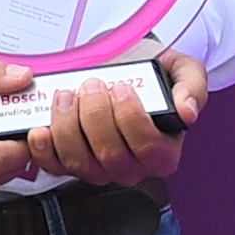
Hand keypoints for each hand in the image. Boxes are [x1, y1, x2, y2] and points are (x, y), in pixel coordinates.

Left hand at [21, 51, 207, 186]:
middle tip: (91, 84)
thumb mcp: (180, 70)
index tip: (122, 87)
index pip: (149, 151)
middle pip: (112, 157)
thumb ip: (192, 87)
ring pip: (81, 163)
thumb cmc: (149, 72)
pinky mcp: (69, 164)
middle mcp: (131, 167)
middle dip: (96, 117)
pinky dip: (44, 150)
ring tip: (67, 95)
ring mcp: (98, 168)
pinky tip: (42, 128)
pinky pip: (55, 167)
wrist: (120, 65)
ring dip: (69, 127)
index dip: (132, 120)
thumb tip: (188, 112)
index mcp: (162, 151)